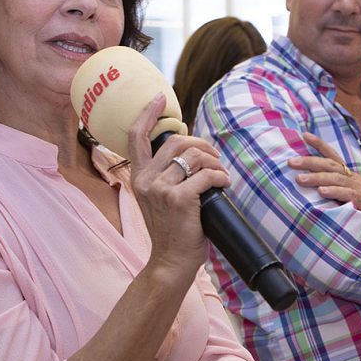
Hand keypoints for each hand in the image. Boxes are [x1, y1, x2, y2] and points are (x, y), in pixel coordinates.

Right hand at [125, 94, 229, 274]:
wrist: (170, 262)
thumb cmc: (171, 231)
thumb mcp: (158, 199)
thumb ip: (164, 176)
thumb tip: (189, 151)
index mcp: (138, 177)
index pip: (136, 137)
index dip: (148, 114)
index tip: (159, 99)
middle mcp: (145, 180)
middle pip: (177, 142)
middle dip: (201, 144)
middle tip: (214, 158)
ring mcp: (161, 189)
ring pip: (194, 156)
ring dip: (214, 162)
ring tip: (220, 174)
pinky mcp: (179, 199)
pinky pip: (207, 175)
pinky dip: (221, 177)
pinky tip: (224, 185)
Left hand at [288, 132, 360, 211]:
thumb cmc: (360, 205)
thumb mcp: (345, 192)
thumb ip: (330, 185)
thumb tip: (305, 180)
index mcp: (346, 174)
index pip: (332, 155)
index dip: (319, 144)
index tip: (305, 135)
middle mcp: (351, 177)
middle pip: (329, 165)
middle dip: (309, 162)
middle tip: (291, 162)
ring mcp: (357, 188)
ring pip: (335, 179)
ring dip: (316, 178)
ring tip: (300, 179)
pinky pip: (346, 194)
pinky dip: (334, 192)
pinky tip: (321, 192)